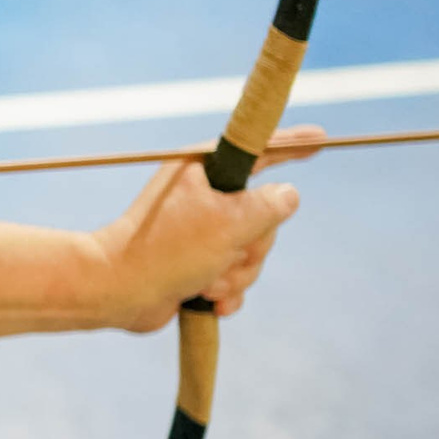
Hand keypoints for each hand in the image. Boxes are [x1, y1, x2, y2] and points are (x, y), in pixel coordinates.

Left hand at [90, 126, 321, 331]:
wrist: (117, 292)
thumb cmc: (167, 249)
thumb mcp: (229, 222)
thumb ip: (269, 206)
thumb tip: (288, 195)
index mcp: (203, 170)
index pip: (260, 152)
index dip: (292, 145)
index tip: (321, 137)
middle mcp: (202, 196)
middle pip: (264, 217)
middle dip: (251, 247)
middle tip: (223, 256)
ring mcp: (200, 230)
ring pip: (252, 251)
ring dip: (235, 274)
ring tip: (206, 281)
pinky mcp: (196, 262)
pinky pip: (234, 277)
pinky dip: (225, 292)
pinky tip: (209, 300)